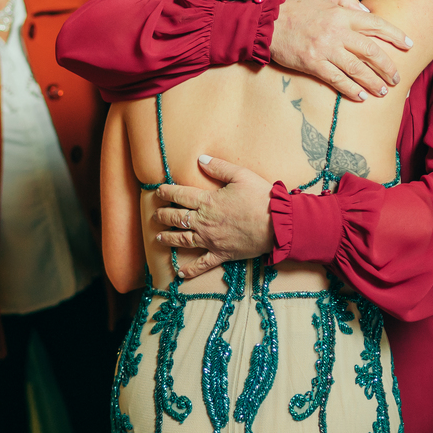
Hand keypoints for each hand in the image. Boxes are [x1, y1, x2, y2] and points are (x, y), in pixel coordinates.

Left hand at [152, 156, 275, 280]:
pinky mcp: (221, 254)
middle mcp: (204, 222)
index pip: (180, 195)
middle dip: (163, 215)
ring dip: (169, 238)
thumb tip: (200, 159)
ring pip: (183, 240)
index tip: (158, 191)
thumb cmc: (261, 198)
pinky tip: (179, 274)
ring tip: (159, 237)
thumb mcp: (241, 175)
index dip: (167, 192)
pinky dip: (190, 270)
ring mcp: (211, 240)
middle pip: (177, 218)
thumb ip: (219, 167)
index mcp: (208, 202)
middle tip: (155, 215)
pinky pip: (202, 264)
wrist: (277, 224)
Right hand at [272, 0, 412, 101]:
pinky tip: (360, 96)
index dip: (396, 35)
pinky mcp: (313, 64)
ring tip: (382, 91)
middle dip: (388, 66)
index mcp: (342, 14)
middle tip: (396, 78)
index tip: (409, 45)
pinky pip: (337, 80)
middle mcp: (337, 32)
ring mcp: (325, 49)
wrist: (267, 23)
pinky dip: (351, 89)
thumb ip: (348, 1)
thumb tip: (369, 13)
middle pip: (371, 51)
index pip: (376, 24)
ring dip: (373, 82)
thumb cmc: (296, 9)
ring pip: (357, 69)